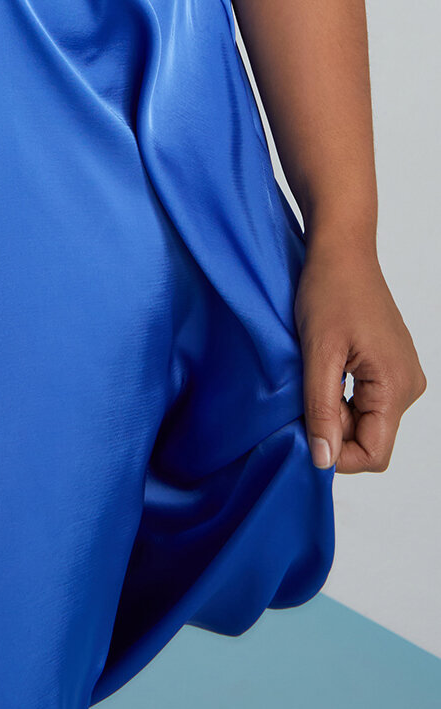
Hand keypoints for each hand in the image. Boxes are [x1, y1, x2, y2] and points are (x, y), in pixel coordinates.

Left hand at [296, 236, 425, 473]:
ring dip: (334, 409)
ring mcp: (402, 375)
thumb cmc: (329, 290)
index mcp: (397, 387)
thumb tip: (323, 459)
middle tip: (300, 394)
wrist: (342, 249)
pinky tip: (323, 368)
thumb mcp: (318, 352)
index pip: (374, 454)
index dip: (336, 454)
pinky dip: (341, 393)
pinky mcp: (391, 365)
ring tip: (310, 375)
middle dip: (332, 428)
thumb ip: (321, 408)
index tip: (302, 432)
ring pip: (366, 419)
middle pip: (370, 438)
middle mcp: (409, 386)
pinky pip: (367, 399)